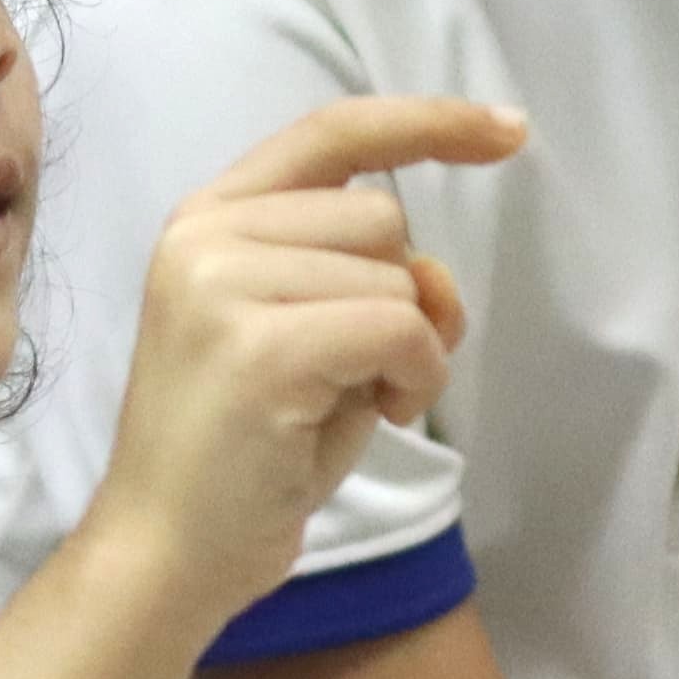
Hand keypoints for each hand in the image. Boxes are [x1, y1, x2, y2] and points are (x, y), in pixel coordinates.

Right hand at [91, 94, 526, 626]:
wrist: (168, 554)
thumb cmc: (246, 456)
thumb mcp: (316, 340)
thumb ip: (371, 281)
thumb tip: (435, 273)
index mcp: (209, 218)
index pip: (332, 132)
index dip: (428, 123)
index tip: (509, 131)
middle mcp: (205, 233)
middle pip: (383, 214)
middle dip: (405, 293)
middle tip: (368, 373)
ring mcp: (223, 284)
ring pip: (396, 272)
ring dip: (411, 345)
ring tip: (354, 403)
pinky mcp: (260, 347)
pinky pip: (398, 325)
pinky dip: (417, 373)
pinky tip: (379, 415)